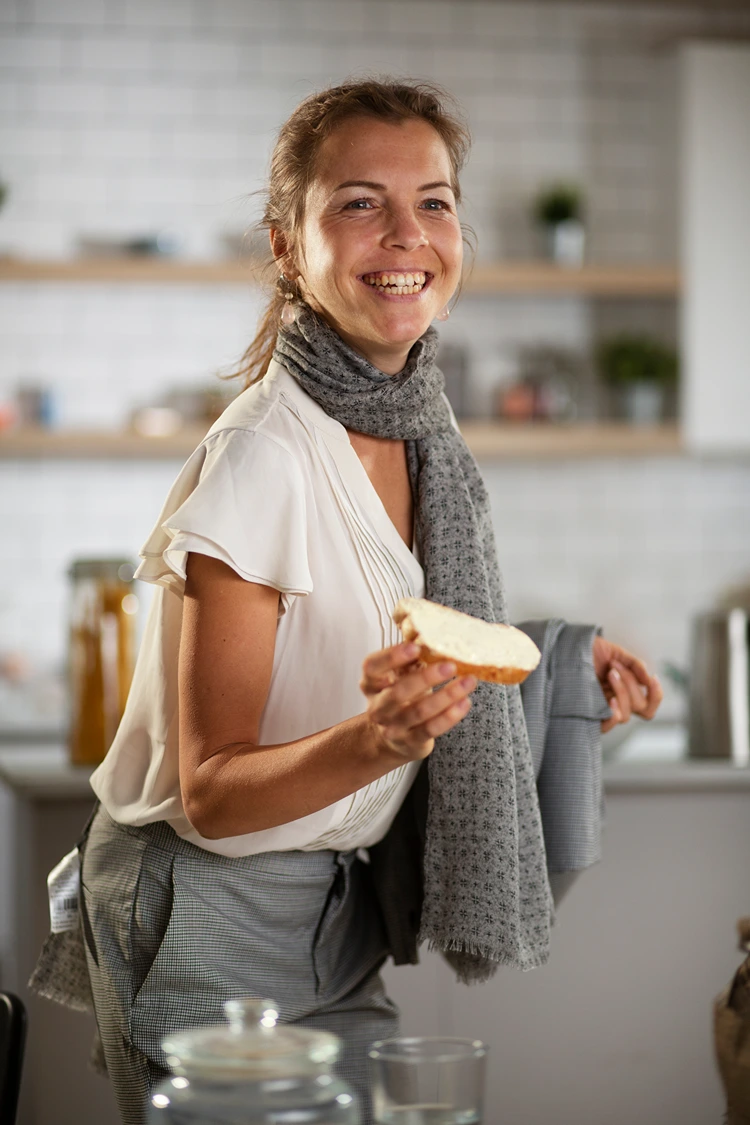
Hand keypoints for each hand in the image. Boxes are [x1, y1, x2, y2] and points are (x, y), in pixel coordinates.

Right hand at [360, 642, 477, 760]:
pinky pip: (431, 729)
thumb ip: (410, 660)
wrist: (393, 738)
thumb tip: (433, 637)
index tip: (415, 647)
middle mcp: (378, 707)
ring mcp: (392, 727)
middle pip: (397, 692)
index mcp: (371, 683)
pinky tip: (464, 702)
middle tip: (450, 666)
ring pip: (419, 712)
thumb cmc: (401, 698)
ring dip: (447, 696)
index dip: (392, 657)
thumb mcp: (400, 676)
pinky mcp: (410, 742)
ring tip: (468, 682)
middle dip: (426, 678)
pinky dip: (450, 716)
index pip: (372, 667)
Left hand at [593, 635, 662, 732]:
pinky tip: (609, 700)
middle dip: (631, 683)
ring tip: (609, 673)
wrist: (565, 649)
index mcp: (625, 691)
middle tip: (614, 666)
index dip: (656, 695)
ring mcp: (603, 710)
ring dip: (621, 692)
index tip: (652, 678)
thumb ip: (635, 665)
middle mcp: (616, 703)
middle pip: (639, 707)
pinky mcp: (588, 715)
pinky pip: (606, 726)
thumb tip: (648, 679)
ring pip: (625, 716)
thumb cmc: (588, 652)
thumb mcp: (616, 653)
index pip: (649, 705)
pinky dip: (612, 715)